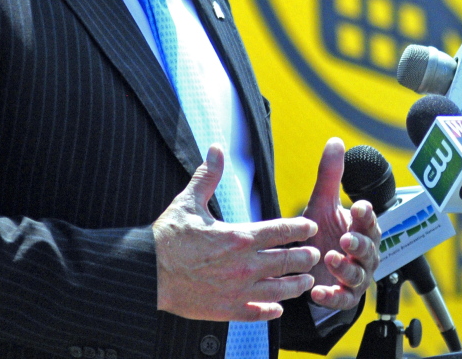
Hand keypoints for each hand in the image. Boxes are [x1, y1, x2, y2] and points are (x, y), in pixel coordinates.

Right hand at [153, 145, 320, 320]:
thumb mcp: (188, 202)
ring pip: (280, 290)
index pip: (282, 230)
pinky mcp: (227, 310)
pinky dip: (272, 311)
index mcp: (239, 236)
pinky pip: (258, 313)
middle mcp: (245, 265)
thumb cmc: (167, 238)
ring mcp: (238, 290)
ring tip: (306, 281)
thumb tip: (215, 148)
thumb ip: (207, 176)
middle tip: (315, 254)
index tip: (311, 226)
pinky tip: (278, 309)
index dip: (300, 228)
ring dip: (297, 285)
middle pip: (288, 260)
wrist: (146, 274)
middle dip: (305, 256)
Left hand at [301, 138, 380, 310]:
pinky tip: (317, 290)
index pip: (370, 221)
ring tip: (331, 257)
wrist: (312, 268)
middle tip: (346, 237)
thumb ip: (330, 175)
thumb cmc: (323, 234)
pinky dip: (332, 296)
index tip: (359, 207)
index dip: (366, 215)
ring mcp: (356, 277)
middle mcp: (364, 254)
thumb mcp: (323, 204)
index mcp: (362, 230)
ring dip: (347, 267)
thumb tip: (335, 141)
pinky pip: (343, 299)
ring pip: (359, 275)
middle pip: (370, 249)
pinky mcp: (343, 296)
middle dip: (360, 243)